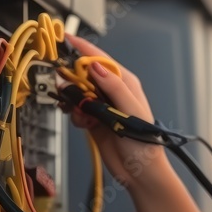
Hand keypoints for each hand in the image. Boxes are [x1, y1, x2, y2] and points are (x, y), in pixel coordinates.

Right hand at [60, 34, 165, 186]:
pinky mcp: (93, 119)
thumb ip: (113, 88)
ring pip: (77, 92)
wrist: (139, 172)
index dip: (83, 49)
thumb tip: (97, 68)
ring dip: (74, 101)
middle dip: (74, 81)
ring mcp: (102, 105)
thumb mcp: (131, 111)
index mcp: (125, 83)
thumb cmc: (145, 143)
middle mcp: (112, 92)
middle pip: (84, 75)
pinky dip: (75, 114)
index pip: (101, 60)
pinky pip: (76, 109)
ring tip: (82, 114)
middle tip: (69, 90)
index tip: (66, 40)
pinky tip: (84, 123)